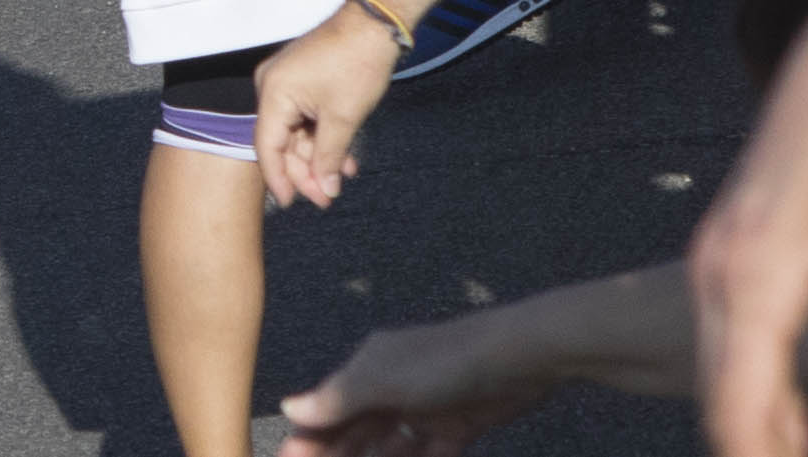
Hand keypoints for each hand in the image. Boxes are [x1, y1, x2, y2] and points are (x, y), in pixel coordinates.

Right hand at [254, 5, 404, 209]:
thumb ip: (328, 157)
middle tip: (328, 198)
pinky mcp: (303, 79)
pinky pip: (306, 116)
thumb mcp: (342, 118)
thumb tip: (324, 189)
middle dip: (306, 170)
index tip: (292, 204)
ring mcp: (287, 81)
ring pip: (297, 132)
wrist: (375, 24)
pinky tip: (345, 157)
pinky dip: (324, 137)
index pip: (267, 146)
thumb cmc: (356, 66)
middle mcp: (273, 86)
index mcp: (273, 93)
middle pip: (282, 141)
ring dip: (319, 156)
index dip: (279, 178)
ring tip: (342, 179)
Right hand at [277, 319, 549, 455]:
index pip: (328, 408)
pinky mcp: (455, 427)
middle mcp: (391, 386)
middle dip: (333, 452)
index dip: (308, 437)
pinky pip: (426, 453)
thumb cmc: (443, 363)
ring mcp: (423, 408)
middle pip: (354, 430)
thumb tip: (288, 407)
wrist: (519, 359)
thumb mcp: (383, 380)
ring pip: (386, 444)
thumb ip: (337, 398)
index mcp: (368, 368)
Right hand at [689, 0, 807, 456]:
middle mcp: (719, 262)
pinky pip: (737, 331)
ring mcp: (726, 244)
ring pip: (727, 363)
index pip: (738, 409)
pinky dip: (765, 384)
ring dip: (764, 425)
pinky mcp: (746, 233)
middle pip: (722, 393)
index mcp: (751, 272)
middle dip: (762, 453)